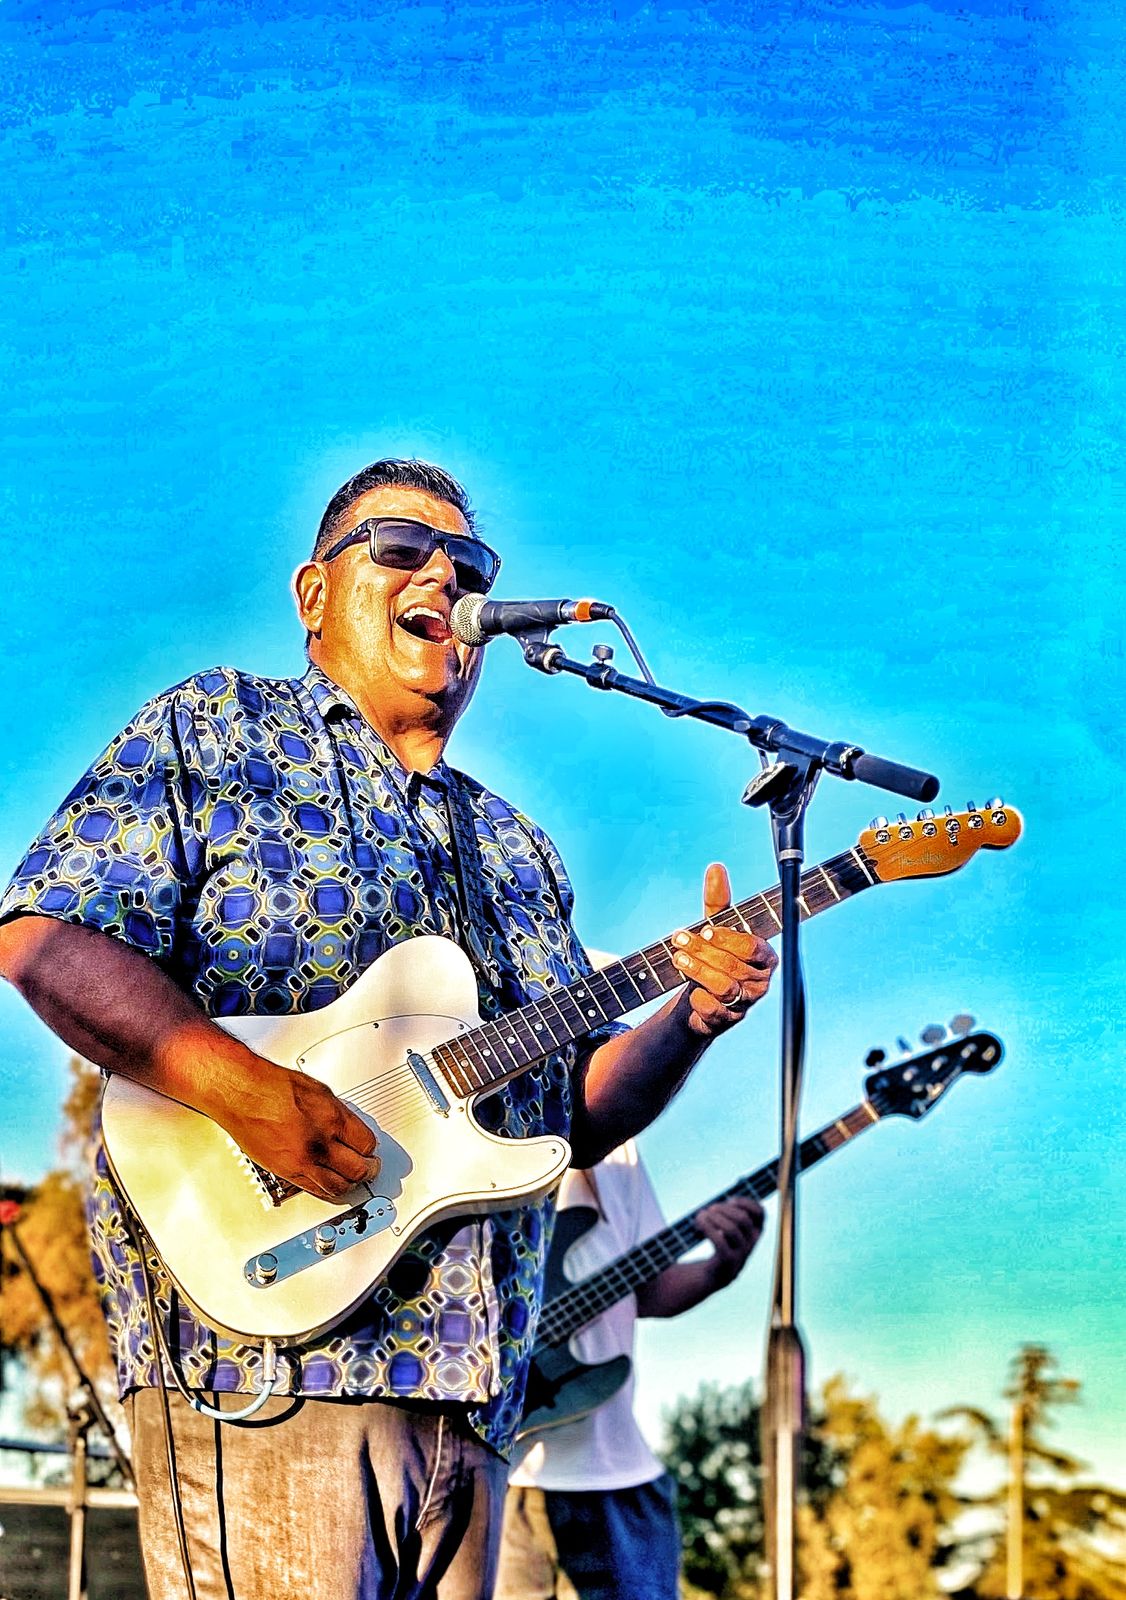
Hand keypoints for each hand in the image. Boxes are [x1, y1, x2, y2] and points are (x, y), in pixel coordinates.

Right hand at [218, 1061, 380, 1203]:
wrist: (242, 1094)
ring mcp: (301, 1161)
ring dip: (350, 1184)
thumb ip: (339, 1113)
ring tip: (353, 1179)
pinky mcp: (285, 1172)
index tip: (370, 1148)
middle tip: (370, 1167)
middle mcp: (319, 1144)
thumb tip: (350, 1128)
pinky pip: (314, 1189)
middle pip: (357, 1170)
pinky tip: (331, 1184)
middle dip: (368, 1170)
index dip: (371, 1148)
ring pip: (337, 1187)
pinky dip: (327, 1190)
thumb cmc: (272, 1086)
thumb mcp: (319, 1091)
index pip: (367, 1144)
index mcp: (332, 1119)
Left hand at [672, 864, 777, 1037]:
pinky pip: (714, 1010)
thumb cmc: (713, 957)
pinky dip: (699, 999)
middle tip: (679, 938)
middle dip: (703, 950)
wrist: (698, 998)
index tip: (706, 930)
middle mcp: (761, 982)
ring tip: (678, 958)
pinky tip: (690, 992)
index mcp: (765, 957)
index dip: (729, 939)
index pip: (754, 948)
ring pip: (724, 987)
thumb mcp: (714, 928)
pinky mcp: (728, 1021)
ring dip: (697, 971)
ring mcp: (746, 1003)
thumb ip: (718, 902)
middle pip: (734, 965)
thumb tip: (716, 868)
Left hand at [695, 1195, 764, 1287]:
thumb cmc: (721, 1244)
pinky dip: (708, 1229)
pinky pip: (719, 1242)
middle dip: (724, 1209)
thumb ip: (728, 1215)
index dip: (746, 1202)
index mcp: (755, 1232)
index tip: (730, 1200)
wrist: (714, 1274)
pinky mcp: (728, 1262)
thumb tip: (716, 1207)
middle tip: (710, 1208)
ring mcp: (741, 1254)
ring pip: (731, 1230)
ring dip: (714, 1218)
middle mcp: (752, 1243)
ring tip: (701, 1215)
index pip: (760, 1213)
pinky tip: (698, 1225)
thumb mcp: (729, 1228)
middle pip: (742, 1219)